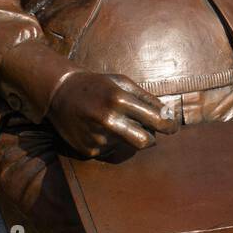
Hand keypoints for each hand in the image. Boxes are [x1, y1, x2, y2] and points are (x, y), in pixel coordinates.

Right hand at [45, 72, 177, 157]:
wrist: (59, 93)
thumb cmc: (97, 85)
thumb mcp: (122, 82)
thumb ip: (146, 98)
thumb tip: (169, 115)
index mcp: (119, 99)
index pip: (156, 120)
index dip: (169, 125)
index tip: (173, 126)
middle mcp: (108, 120)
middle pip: (144, 142)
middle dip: (151, 138)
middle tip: (150, 131)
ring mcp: (97, 138)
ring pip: (126, 145)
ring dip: (126, 135)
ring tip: (111, 120)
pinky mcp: (88, 150)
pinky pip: (110, 150)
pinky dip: (110, 141)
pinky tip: (97, 128)